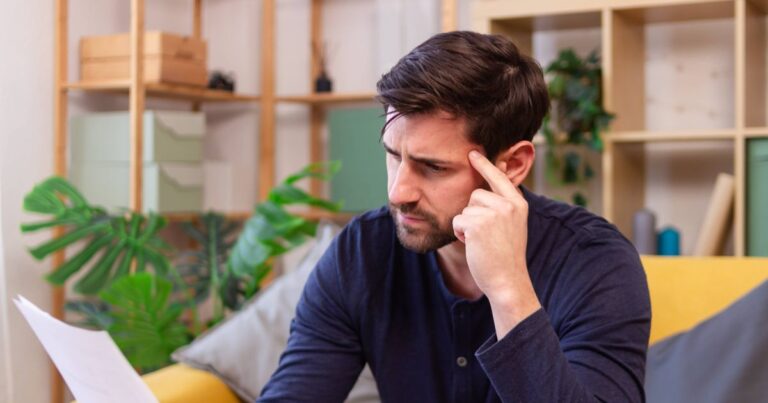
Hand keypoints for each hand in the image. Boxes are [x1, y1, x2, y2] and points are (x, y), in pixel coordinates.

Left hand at [453, 150, 539, 335]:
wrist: (508, 281)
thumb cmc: (506, 256)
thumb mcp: (511, 225)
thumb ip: (503, 205)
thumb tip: (492, 182)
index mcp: (518, 204)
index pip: (499, 178)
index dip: (484, 164)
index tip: (473, 152)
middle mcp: (508, 205)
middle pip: (475, 195)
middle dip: (473, 214)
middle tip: (486, 236)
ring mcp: (494, 213)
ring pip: (465, 209)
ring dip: (467, 225)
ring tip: (482, 241)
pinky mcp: (478, 224)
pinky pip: (458, 220)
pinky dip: (460, 234)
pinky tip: (474, 246)